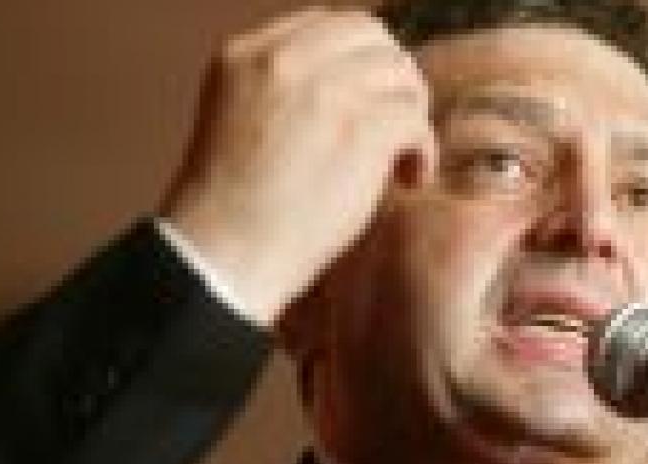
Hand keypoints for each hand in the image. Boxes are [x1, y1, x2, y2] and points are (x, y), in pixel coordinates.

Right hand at [160, 8, 434, 324]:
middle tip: (395, 125)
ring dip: (411, 116)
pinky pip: (415, 119)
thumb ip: (287, 95)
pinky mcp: (360, 129)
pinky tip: (409, 178)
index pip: (328, 24)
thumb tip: (356, 91)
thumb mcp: (243, 123)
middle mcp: (283, 61)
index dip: (361, 60)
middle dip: (394, 77)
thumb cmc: (235, 213)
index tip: (371, 99)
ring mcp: (324, 91)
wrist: (224, 255)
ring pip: (401, 76)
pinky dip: (422, 151)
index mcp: (246, 55)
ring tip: (399, 161)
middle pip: (372, 36)